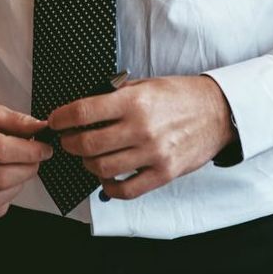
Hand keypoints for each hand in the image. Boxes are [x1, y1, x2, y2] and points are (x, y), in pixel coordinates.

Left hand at [49, 75, 234, 200]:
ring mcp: (152, 153)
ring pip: (102, 167)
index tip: (55, 120)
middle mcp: (141, 128)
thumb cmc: (180, 95)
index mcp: (134, 100)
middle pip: (87, 144)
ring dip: (86, 163)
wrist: (217, 111)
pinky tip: (105, 177)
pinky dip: (108, 186)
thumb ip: (117, 94)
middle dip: (69, 143)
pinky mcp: (163, 173)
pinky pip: (125, 189)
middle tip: (66, 140)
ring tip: (86, 156)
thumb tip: (85, 108)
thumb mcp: (147, 84)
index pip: (84, 111)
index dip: (62, 118)